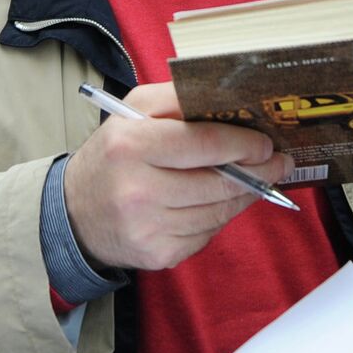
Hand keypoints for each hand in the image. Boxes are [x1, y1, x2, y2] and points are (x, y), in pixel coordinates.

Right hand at [62, 82, 288, 270]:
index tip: (265, 143)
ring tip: (255, 182)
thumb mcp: (133, 112)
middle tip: (277, 163)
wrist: (75, 212)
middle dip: (257, 172)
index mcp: (130, 145)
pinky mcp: (158, 254)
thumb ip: (177, 98)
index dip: (243, 144)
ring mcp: (148, 227)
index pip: (204, 144)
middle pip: (218, 182)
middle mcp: (137, 189)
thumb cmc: (113, 155)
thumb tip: (228, 100)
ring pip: (218, 212)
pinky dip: (217, 218)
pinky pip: (206, 234)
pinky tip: (215, 204)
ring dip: (244, 196)